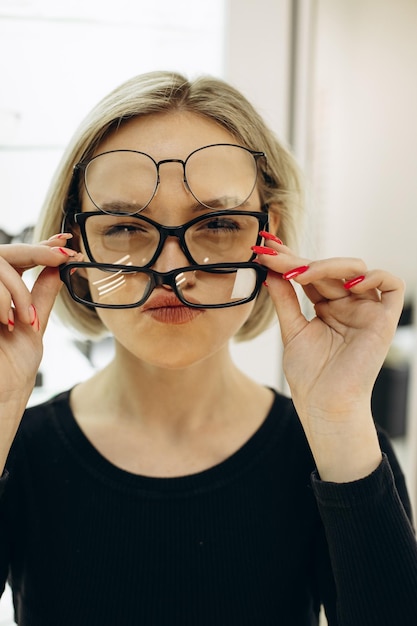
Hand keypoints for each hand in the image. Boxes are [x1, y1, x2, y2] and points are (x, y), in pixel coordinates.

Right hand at [0, 235, 79, 468]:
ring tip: (26, 318)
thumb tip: (60, 267)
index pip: (17, 259)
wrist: (0, 397)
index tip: (65, 243)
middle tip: (61, 256)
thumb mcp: (34, 325)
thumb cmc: (15, 368)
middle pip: (4, 254)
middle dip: (35, 253)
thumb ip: (43, 294)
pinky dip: (2, 299)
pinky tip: (8, 321)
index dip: (40, 248)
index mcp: (2, 294)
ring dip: (15, 289)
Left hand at [253, 237, 403, 480]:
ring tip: (298, 272)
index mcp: (328, 307)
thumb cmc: (310, 376)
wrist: (323, 406)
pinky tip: (344, 283)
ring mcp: (367, 311)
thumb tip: (270, 269)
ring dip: (326, 265)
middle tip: (271, 254)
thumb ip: (284, 298)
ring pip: (357, 269)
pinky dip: (373, 276)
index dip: (289, 260)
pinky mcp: (384, 320)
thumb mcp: (292, 330)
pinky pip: (391, 285)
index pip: (311, 275)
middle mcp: (349, 305)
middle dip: (299, 259)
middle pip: (329, 269)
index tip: (264, 249)